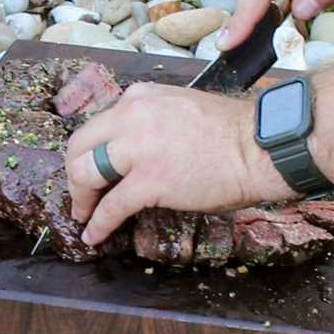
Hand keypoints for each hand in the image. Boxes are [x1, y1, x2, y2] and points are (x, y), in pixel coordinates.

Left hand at [64, 80, 290, 247]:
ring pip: (85, 173)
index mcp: (139, 98)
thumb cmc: (230, 132)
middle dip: (73, 175)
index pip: (97, 125)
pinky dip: (97, 224)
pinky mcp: (149, 181)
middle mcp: (132, 117)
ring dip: (80, 198)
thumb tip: (132, 151)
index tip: (88, 168)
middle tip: (80, 195)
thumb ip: (149, 122)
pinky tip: (93, 235)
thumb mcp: (178, 110)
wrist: (260, 146)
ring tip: (83, 215)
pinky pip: (111, 207)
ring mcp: (138, 149)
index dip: (87, 152)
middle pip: (80, 147)